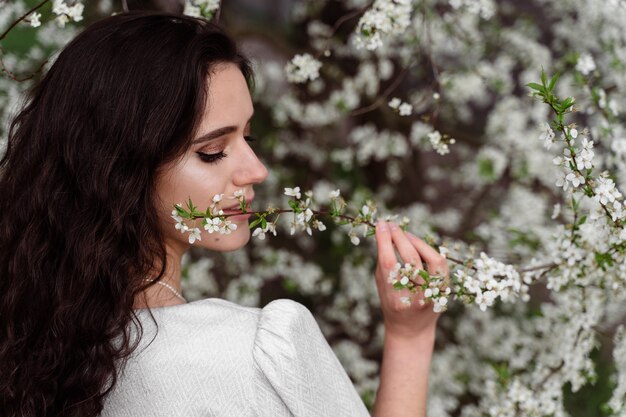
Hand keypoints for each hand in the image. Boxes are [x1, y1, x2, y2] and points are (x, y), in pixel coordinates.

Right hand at [374, 220, 447, 339]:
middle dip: (399, 237)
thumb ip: (383, 262)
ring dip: (415, 241)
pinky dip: (429, 250)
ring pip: (429, 259)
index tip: (381, 225)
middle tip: (391, 225)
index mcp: (394, 298)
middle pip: (409, 259)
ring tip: (404, 234)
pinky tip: (418, 244)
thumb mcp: (381, 286)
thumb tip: (386, 233)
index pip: (389, 262)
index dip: (385, 240)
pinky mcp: (444, 290)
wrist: (411, 329)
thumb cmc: (391, 303)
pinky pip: (440, 264)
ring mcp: (433, 294)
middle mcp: (415, 297)